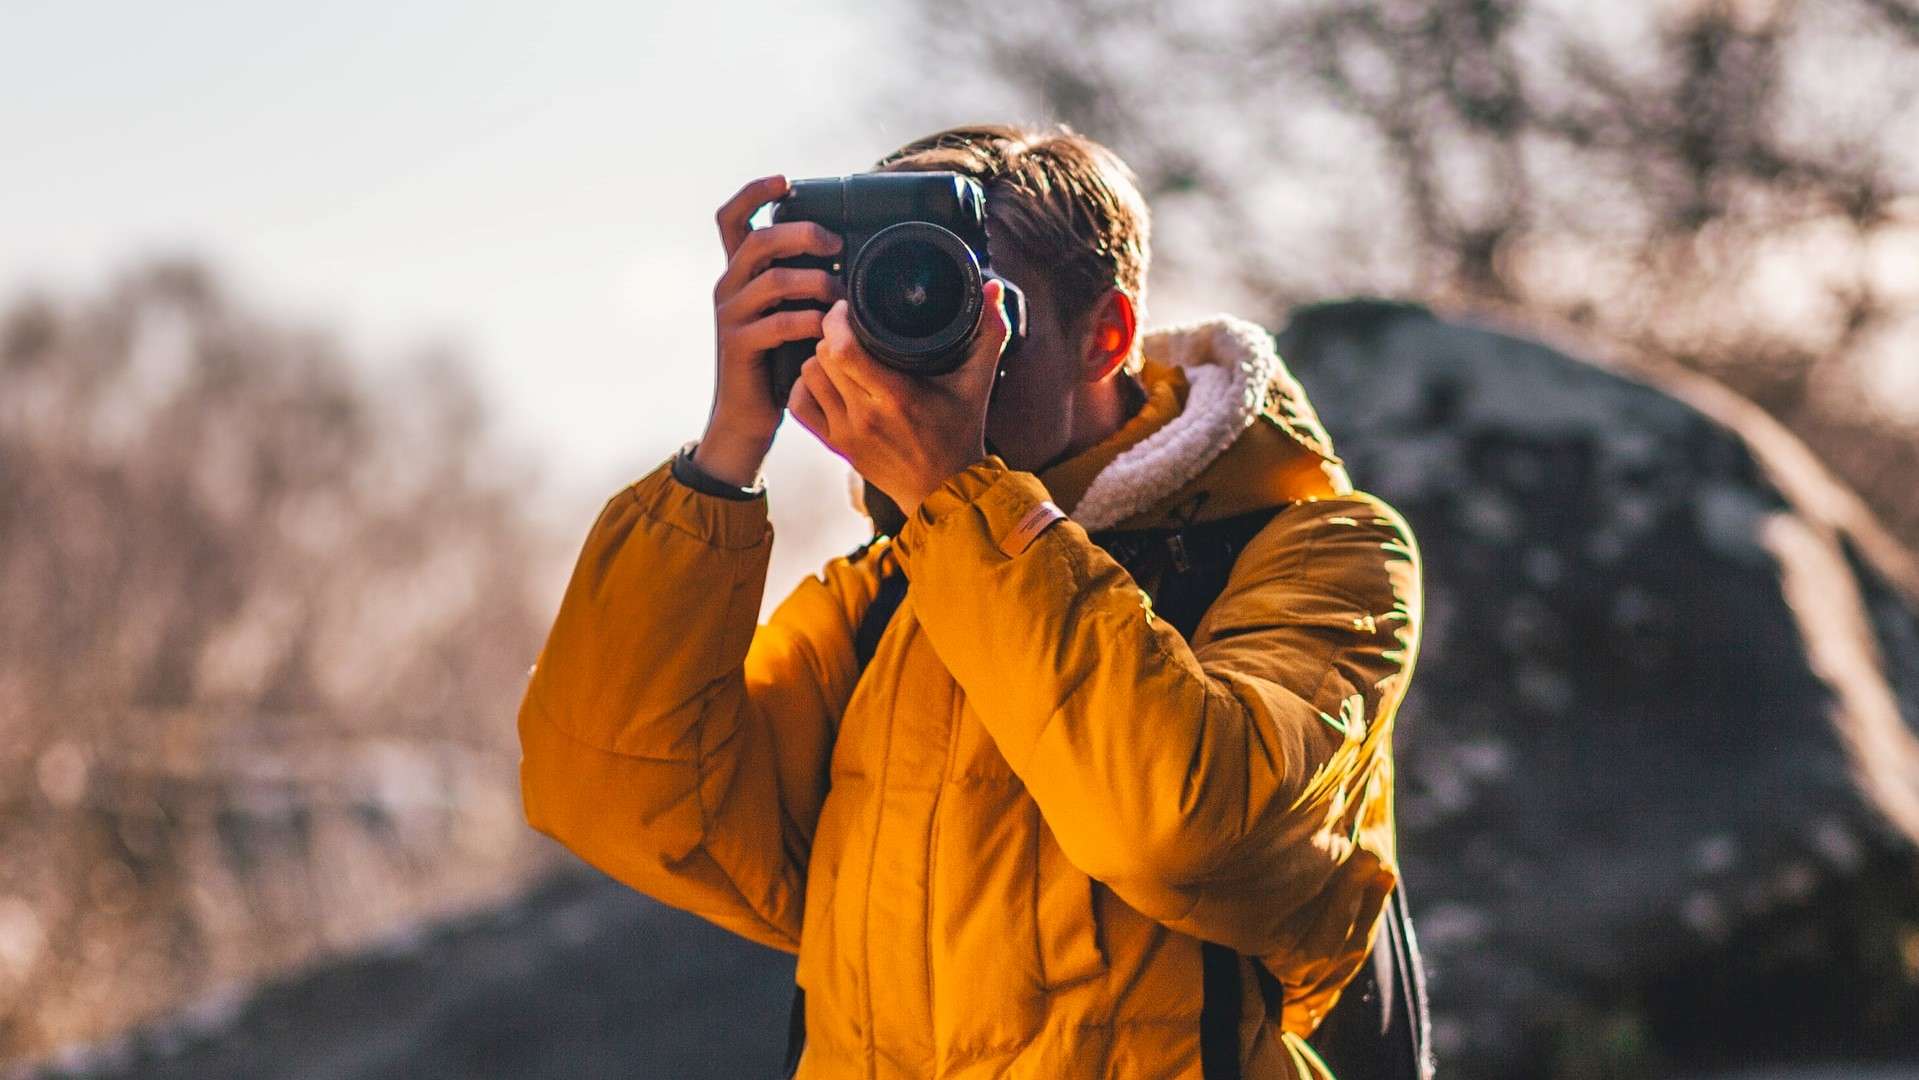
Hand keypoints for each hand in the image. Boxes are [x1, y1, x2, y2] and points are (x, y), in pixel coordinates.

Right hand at [697, 174, 844, 486]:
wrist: (746, 418)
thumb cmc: (776, 362)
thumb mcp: (786, 313)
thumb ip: (801, 284)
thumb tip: (846, 255)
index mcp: (739, 273)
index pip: (731, 218)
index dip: (754, 192)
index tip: (784, 181)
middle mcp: (728, 287)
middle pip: (757, 240)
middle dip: (801, 233)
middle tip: (836, 244)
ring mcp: (731, 317)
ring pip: (772, 280)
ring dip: (815, 282)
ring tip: (841, 295)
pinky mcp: (739, 346)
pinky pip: (777, 323)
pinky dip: (809, 321)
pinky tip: (828, 328)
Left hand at [787, 279, 1011, 518]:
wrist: (945, 489)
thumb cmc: (960, 432)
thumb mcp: (978, 382)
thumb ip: (989, 332)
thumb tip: (992, 287)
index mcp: (897, 397)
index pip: (843, 348)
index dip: (837, 320)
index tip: (847, 308)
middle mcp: (866, 416)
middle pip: (823, 355)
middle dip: (831, 334)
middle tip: (847, 327)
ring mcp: (846, 433)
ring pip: (808, 376)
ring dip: (819, 358)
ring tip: (839, 352)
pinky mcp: (836, 446)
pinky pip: (799, 405)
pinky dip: (804, 386)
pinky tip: (824, 380)